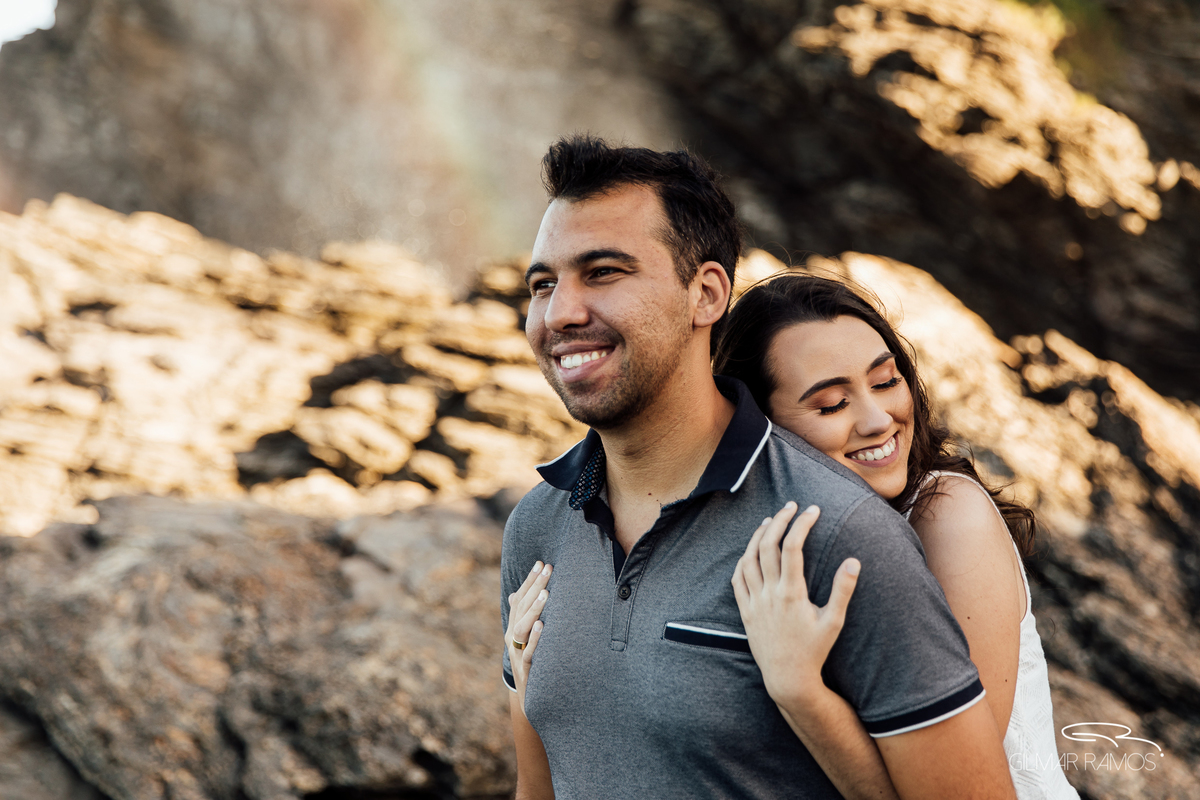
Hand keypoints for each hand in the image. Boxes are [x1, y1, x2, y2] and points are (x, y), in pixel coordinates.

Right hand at [506, 560, 551, 714]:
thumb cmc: (532, 664)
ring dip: (534, 610)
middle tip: (548, 568)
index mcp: (513, 628)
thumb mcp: (527, 639)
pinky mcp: (526, 671)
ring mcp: (517, 655)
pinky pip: (529, 653)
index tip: (540, 562)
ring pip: (521, 628)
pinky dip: (535, 639)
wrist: (531, 700)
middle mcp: (512, 639)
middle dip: (534, 587)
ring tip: (546, 593)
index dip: (529, 581)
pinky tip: (543, 626)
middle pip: (521, 608)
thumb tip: (516, 593)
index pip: (519, 599)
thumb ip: (523, 617)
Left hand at [731, 502, 859, 710]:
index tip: (813, 510)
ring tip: (771, 521)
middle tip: (791, 506)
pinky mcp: (745, 610)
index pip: (793, 548)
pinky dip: (743, 558)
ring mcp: (754, 601)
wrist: (787, 678)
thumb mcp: (834, 622)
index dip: (802, 524)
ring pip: (748, 558)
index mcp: (792, 593)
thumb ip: (843, 590)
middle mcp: (769, 594)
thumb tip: (854, 561)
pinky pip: (737, 578)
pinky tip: (752, 550)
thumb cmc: (814, 651)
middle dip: (779, 520)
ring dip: (759, 535)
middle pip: (768, 545)